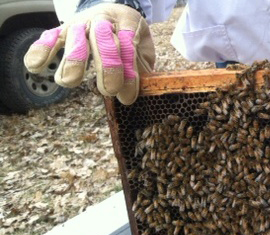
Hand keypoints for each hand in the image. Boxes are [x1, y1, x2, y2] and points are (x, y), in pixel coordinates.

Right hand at [23, 3, 154, 104]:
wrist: (112, 12)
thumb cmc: (129, 38)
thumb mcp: (143, 49)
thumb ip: (141, 69)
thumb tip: (141, 94)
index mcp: (127, 23)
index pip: (129, 48)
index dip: (129, 75)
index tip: (127, 98)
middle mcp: (102, 21)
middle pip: (102, 41)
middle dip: (107, 67)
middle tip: (108, 90)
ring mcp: (80, 24)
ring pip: (75, 39)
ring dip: (73, 61)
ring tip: (70, 81)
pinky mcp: (61, 30)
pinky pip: (48, 38)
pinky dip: (41, 50)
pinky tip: (36, 67)